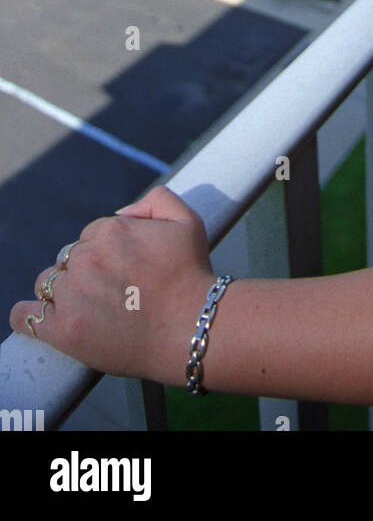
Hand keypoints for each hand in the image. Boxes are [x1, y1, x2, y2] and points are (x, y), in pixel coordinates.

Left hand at [9, 186, 214, 385]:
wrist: (190, 328)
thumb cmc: (191, 277)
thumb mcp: (187, 221)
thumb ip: (156, 199)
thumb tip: (121, 212)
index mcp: (110, 230)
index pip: (91, 236)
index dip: (107, 254)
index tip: (122, 272)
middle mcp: (86, 258)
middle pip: (69, 259)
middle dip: (86, 272)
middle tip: (112, 293)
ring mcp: (72, 294)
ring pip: (48, 283)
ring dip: (61, 291)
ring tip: (87, 309)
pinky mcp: (62, 329)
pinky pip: (25, 316)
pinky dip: (29, 316)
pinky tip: (42, 319)